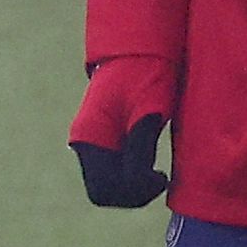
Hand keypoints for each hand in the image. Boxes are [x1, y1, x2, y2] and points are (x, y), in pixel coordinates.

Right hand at [69, 55, 177, 209]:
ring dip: (134, 189)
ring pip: (109, 188)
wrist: (140, 52)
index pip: (104, 187)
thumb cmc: (146, 73)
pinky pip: (115, 175)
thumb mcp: (149, 107)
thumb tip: (137, 181)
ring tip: (159, 174)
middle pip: (103, 192)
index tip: (159, 177)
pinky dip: (134, 180)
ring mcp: (93, 146)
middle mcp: (86, 144)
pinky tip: (152, 170)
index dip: (132, 191)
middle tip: (161, 179)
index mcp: (90, 134)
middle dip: (133, 194)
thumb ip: (140, 145)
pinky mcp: (106, 145)